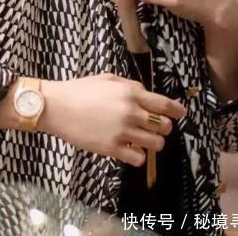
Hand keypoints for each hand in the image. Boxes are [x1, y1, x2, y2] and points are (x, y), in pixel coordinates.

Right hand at [40, 74, 186, 165]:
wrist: (57, 107)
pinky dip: (138, 155)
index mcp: (130, 92)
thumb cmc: (80, 90)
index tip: (181, 113)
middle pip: (163, 126)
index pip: (164, 104)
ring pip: (156, 144)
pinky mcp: (113, 148)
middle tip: (154, 127)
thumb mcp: (107, 78)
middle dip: (162, 127)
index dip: (176, 110)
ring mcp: (123, 131)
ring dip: (153, 142)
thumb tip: (145, 93)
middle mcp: (131, 112)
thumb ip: (130, 85)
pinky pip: (139, 158)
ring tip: (143, 139)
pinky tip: (130, 149)